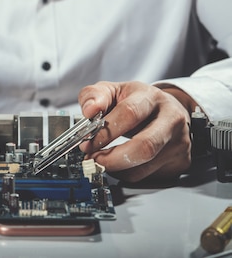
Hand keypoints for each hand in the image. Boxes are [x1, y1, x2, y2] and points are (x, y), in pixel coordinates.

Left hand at [78, 81, 192, 182]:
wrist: (166, 108)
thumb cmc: (135, 100)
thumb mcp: (112, 91)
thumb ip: (95, 96)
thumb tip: (89, 110)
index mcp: (151, 97)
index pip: (129, 114)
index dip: (105, 132)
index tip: (87, 143)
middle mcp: (171, 118)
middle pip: (144, 146)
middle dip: (112, 158)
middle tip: (93, 159)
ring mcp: (179, 141)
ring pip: (145, 166)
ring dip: (116, 168)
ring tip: (101, 161)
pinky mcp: (181, 161)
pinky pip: (148, 176)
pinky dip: (127, 173)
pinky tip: (119, 164)